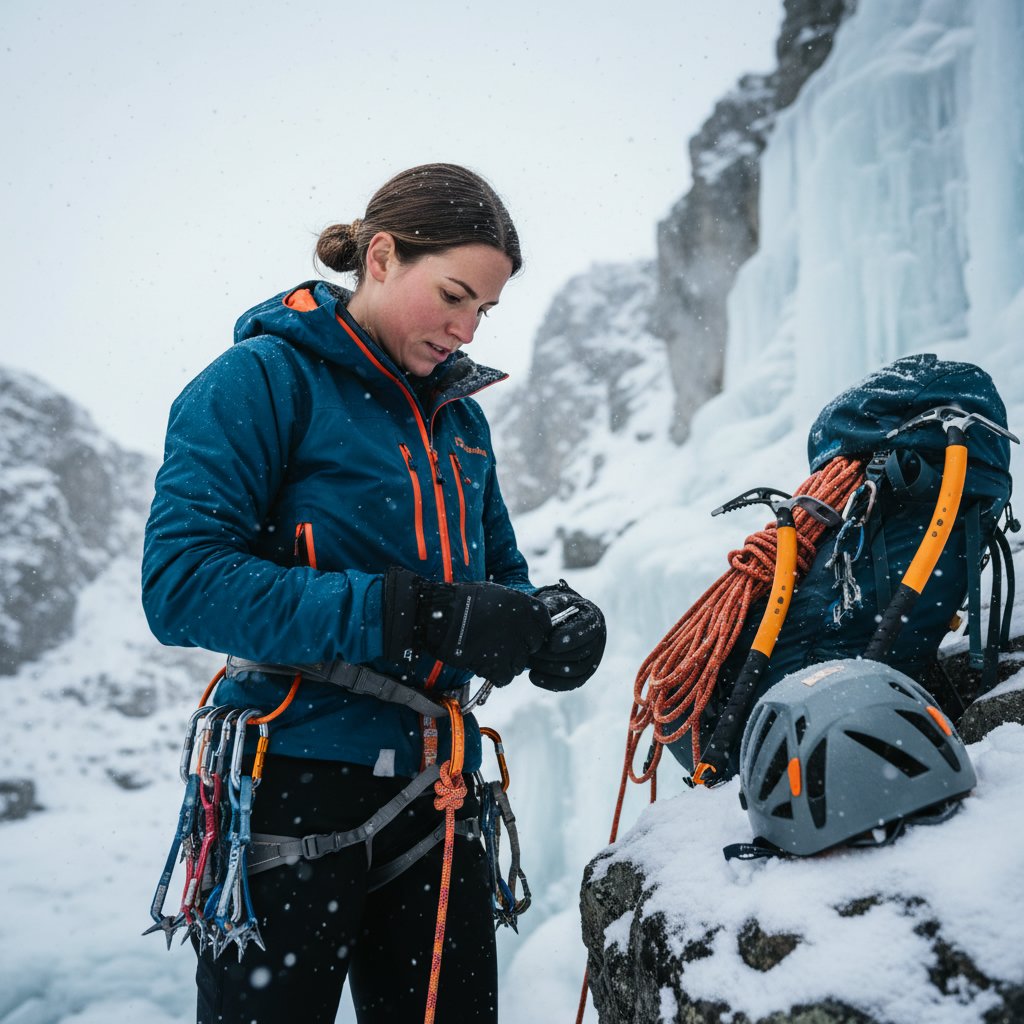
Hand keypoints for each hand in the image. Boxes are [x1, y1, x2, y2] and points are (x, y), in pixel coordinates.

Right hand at [382, 568, 550, 684]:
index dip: (532, 631)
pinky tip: (481, 662)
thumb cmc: (463, 601)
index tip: (520, 633)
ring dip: (505, 663)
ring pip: (519, 665)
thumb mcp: (497, 594)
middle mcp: (523, 626)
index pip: (544, 624)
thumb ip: (516, 608)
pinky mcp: (498, 665)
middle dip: (519, 648)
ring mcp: (512, 647)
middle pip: (533, 646)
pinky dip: (494, 674)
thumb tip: (525, 622)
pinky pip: (504, 677)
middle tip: (499, 645)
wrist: (439, 615)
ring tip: (485, 652)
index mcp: (525, 606)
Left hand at [527, 580, 605, 690]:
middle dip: (554, 655)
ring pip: (577, 670)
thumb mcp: (553, 602)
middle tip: (532, 652)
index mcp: (592, 617)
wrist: (557, 619)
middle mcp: (597, 639)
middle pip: (581, 652)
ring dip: (551, 669)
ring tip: (529, 662)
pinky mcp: (583, 674)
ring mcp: (593, 658)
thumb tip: (544, 621)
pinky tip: (533, 676)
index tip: (551, 644)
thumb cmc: (554, 609)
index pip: (587, 629)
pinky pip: (571, 683)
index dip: (570, 637)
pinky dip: (552, 683)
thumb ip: (550, 608)